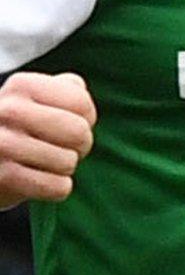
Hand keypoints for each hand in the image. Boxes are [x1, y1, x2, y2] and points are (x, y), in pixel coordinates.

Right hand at [0, 72, 95, 206]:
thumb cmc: (21, 125)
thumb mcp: (37, 97)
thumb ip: (69, 88)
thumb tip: (81, 101)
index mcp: (22, 86)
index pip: (82, 103)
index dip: (86, 119)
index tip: (68, 123)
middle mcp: (7, 111)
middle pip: (79, 133)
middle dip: (80, 145)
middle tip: (64, 147)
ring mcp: (2, 145)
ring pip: (69, 162)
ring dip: (64, 167)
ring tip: (46, 162)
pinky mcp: (3, 177)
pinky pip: (57, 187)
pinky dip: (57, 188)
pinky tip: (42, 181)